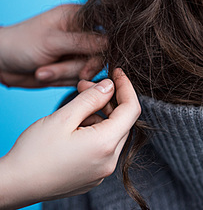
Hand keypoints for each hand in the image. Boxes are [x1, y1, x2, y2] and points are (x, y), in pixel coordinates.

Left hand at [0, 4, 105, 87]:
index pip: (107, 24)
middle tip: (69, 71)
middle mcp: (83, 33)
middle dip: (81, 64)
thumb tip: (111, 42)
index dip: (109, 38)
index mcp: (80, 16)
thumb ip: (84, 42)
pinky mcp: (73, 68)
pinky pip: (82, 78)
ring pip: (91, 67)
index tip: (101, 52)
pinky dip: (64, 80)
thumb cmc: (21, 43)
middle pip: (102, 51)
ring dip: (66, 73)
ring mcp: (78, 51)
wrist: (0, 63)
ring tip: (43, 72)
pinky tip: (46, 74)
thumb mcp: (53, 41)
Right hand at [0, 68, 140, 209]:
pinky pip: (103, 148)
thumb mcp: (63, 117)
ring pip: (112, 134)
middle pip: (123, 121)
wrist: (14, 185)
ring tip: (74, 111)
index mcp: (106, 144)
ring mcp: (102, 171)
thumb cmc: (33, 152)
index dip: (126, 87)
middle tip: (85, 86)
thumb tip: (110, 85)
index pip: (132, 109)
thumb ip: (91, 98)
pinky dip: (95, 133)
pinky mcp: (94, 176)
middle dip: (108, 100)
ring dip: (99, 117)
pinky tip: (74, 129)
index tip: (117, 73)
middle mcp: (110, 161)